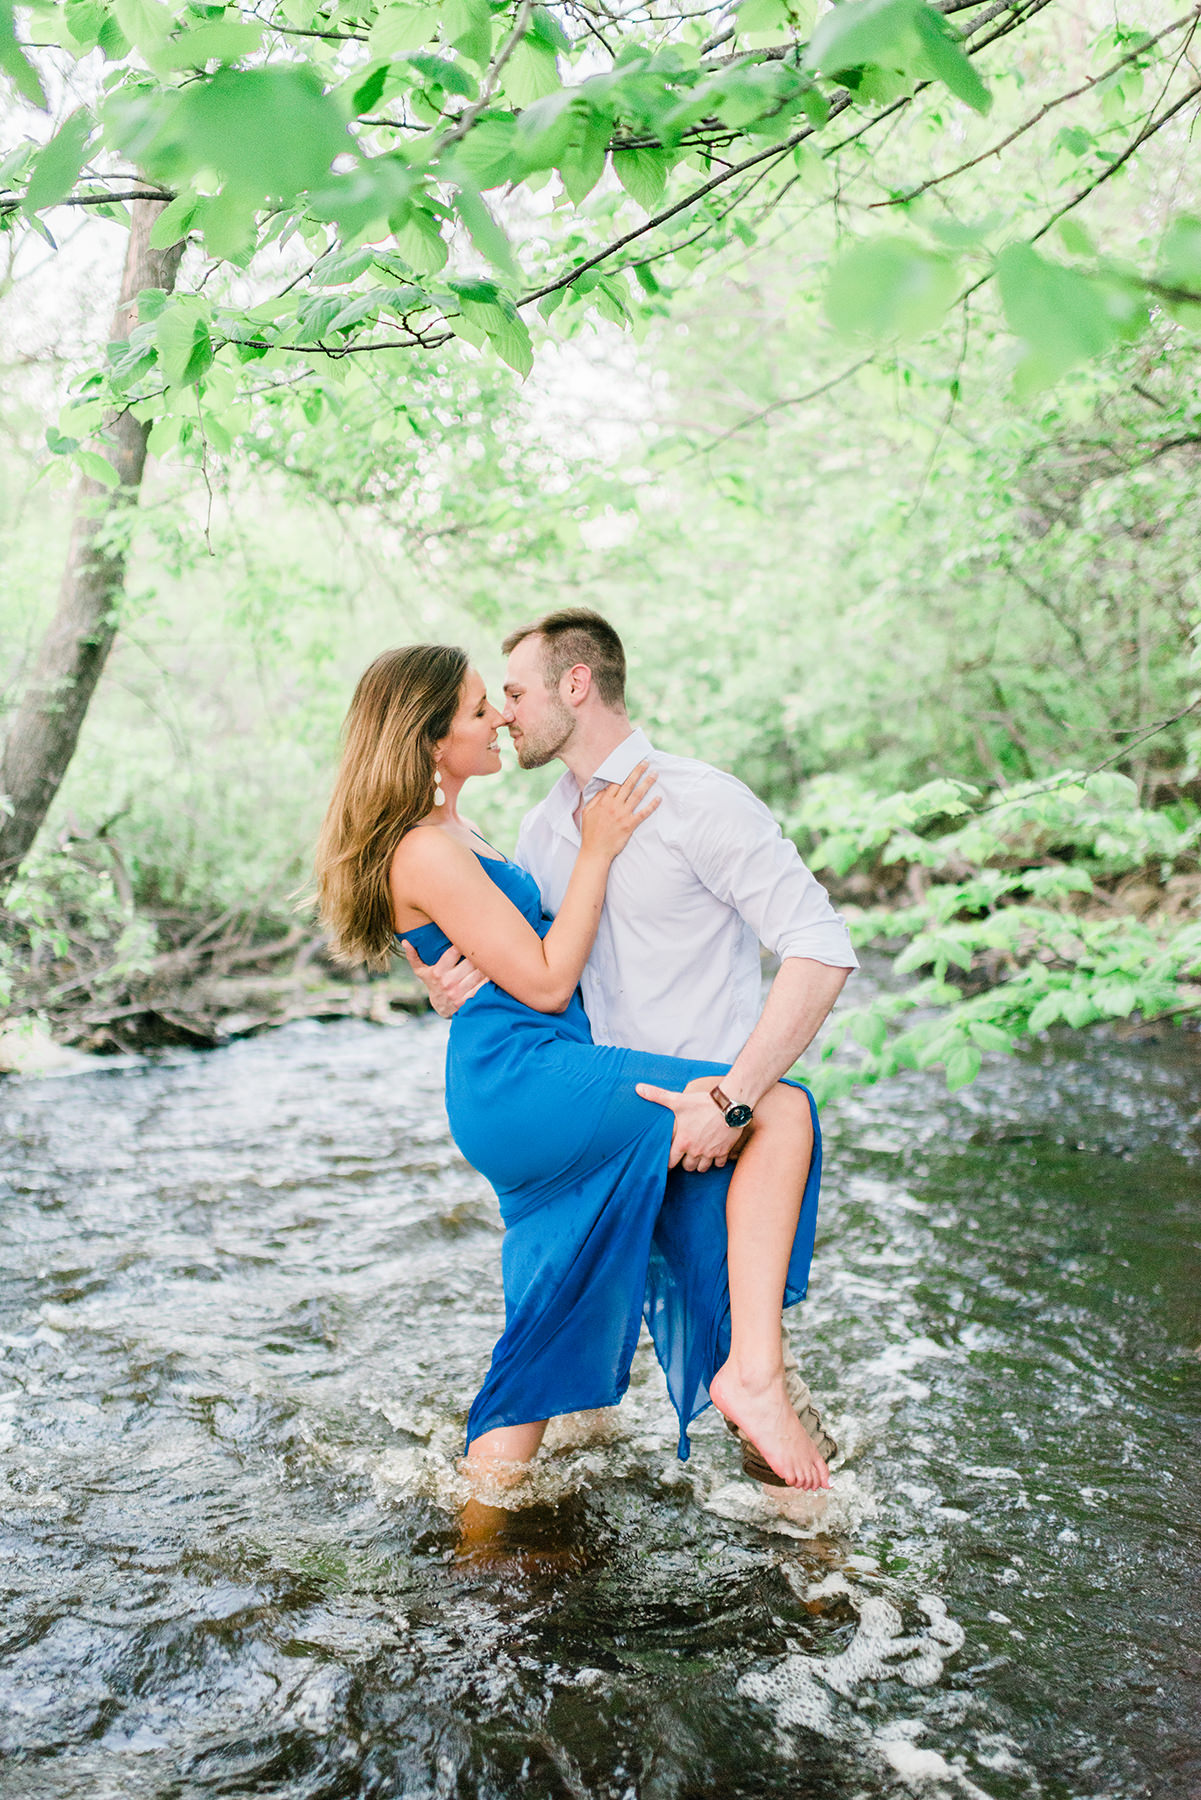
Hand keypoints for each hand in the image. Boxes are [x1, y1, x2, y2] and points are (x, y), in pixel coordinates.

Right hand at [399, 939, 488, 1017]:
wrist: (442, 1008)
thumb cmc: (433, 984)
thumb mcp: (422, 972)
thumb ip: (414, 957)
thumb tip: (405, 942)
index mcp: (438, 972)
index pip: (454, 952)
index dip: (463, 943)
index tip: (470, 936)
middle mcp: (448, 982)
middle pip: (470, 962)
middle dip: (478, 953)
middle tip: (485, 945)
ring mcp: (459, 992)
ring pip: (479, 973)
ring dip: (486, 964)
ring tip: (491, 956)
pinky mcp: (469, 1000)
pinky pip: (484, 985)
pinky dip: (489, 978)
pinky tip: (492, 971)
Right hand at [579, 762, 658, 860]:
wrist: (595, 851)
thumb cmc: (590, 833)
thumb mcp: (587, 812)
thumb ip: (596, 799)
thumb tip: (605, 788)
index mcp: (604, 801)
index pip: (616, 783)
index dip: (624, 772)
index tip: (631, 764)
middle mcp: (614, 806)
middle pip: (628, 785)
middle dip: (638, 772)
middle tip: (646, 762)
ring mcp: (623, 815)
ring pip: (637, 795)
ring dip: (647, 783)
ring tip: (655, 774)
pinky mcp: (630, 825)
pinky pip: (643, 813)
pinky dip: (652, 805)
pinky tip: (659, 798)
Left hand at [635, 1074, 749, 1171]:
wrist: (729, 1104)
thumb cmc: (702, 1103)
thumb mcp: (678, 1100)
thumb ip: (657, 1096)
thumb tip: (638, 1088)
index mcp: (683, 1142)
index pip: (671, 1161)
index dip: (669, 1163)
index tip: (668, 1164)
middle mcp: (696, 1151)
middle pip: (688, 1167)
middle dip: (685, 1163)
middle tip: (685, 1157)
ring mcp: (711, 1152)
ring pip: (703, 1168)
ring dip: (700, 1164)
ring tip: (698, 1156)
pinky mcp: (724, 1151)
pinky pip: (719, 1164)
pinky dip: (716, 1161)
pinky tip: (714, 1154)